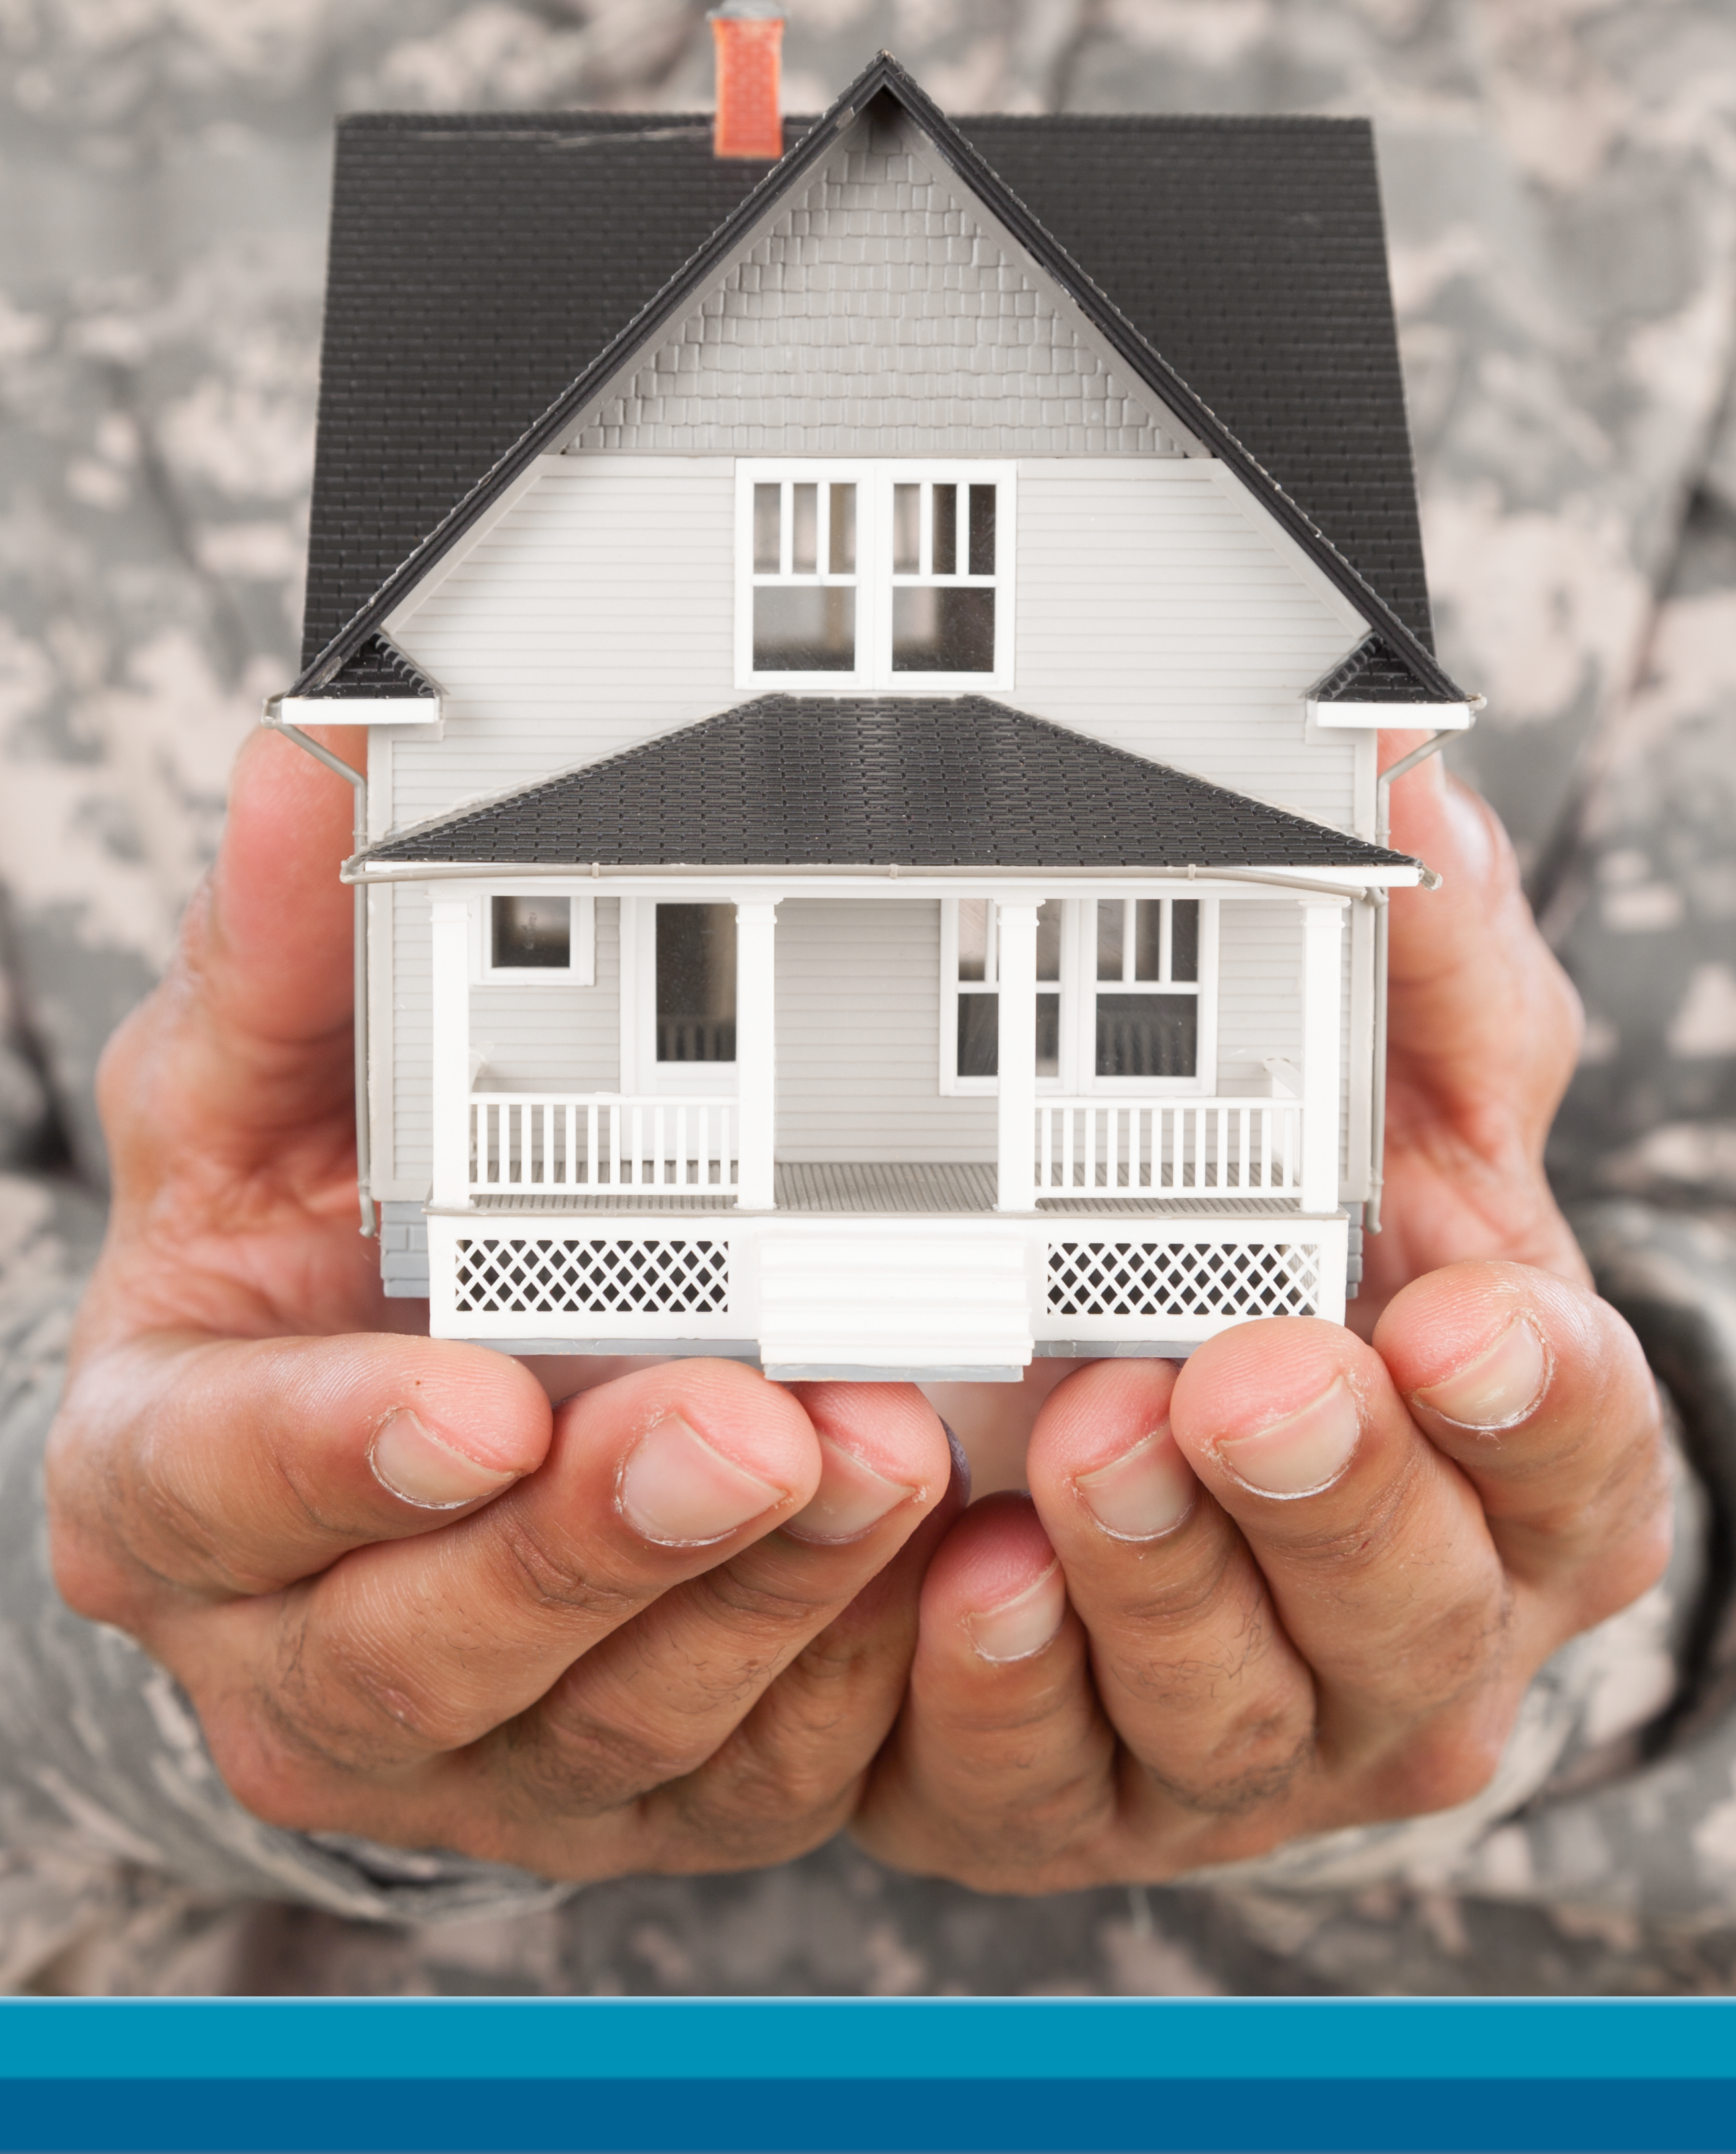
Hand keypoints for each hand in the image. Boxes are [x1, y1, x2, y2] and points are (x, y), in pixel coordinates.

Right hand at [47, 729, 955, 1878]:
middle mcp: (307, 1645)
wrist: (379, 1428)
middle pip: (433, 1640)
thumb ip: (293, 949)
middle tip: (751, 1423)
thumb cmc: (298, 1253)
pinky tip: (950, 1560)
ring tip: (890, 1456)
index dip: (341, 1454)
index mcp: (181, 1478)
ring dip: (763, 1602)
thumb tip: (317, 764)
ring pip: (619, 1719)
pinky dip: (857, 1677)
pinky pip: (755, 1770)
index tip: (475, 1396)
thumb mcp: (263, 1092)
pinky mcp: (637, 1776)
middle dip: (601, 1541)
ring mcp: (481, 1738)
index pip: (223, 1484)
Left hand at [855, 748, 1669, 1888]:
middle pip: (1411, 1604)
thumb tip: (1398, 762)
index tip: (1461, 1315)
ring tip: (1087, 1448)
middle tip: (1247, 1377)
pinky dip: (1006, 1691)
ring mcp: (1256, 1732)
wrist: (1145, 1432)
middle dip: (1328, 1492)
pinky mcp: (1084, 1788)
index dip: (1532, 1398)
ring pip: (1236, 1706)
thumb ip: (1418, 954)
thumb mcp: (1391, 1102)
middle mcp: (1416, 1627)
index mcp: (1521, 1469)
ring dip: (1158, 1584)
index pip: (1573, 1450)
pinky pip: (1051, 1778)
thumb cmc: (1313, 1270)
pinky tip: (965, 1585)